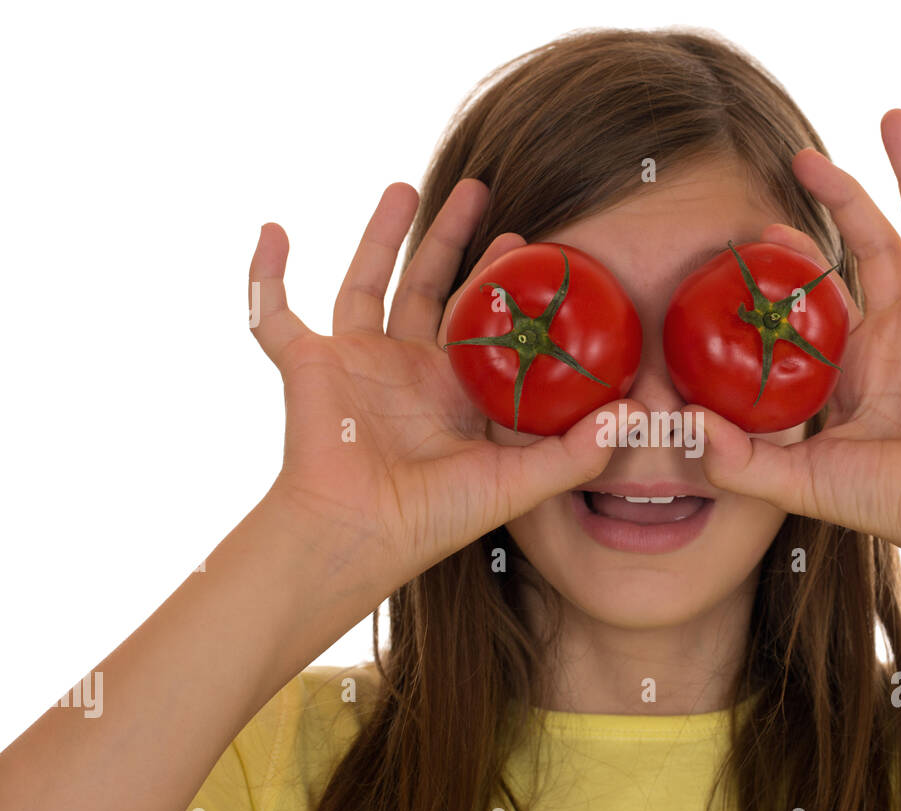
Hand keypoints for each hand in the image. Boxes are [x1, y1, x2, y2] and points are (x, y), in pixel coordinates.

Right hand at [249, 180, 614, 590]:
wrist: (358, 535)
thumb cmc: (434, 519)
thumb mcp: (517, 484)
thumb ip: (576, 453)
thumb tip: (636, 415)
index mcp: (453, 390)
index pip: (481, 321)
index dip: (504, 283)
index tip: (531, 242)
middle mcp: (406, 369)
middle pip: (430, 286)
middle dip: (453, 238)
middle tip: (481, 189)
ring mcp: (354, 363)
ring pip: (366, 281)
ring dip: (381, 234)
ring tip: (407, 186)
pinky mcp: (306, 365)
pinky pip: (273, 313)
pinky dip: (264, 275)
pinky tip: (272, 228)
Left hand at [691, 109, 900, 557]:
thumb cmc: (886, 501)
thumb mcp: (797, 479)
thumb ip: (738, 460)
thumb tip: (680, 428)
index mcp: (852, 361)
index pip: (819, 292)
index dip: (791, 258)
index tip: (759, 230)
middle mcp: (895, 329)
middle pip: (866, 240)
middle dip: (837, 194)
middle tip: (802, 155)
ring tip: (891, 117)